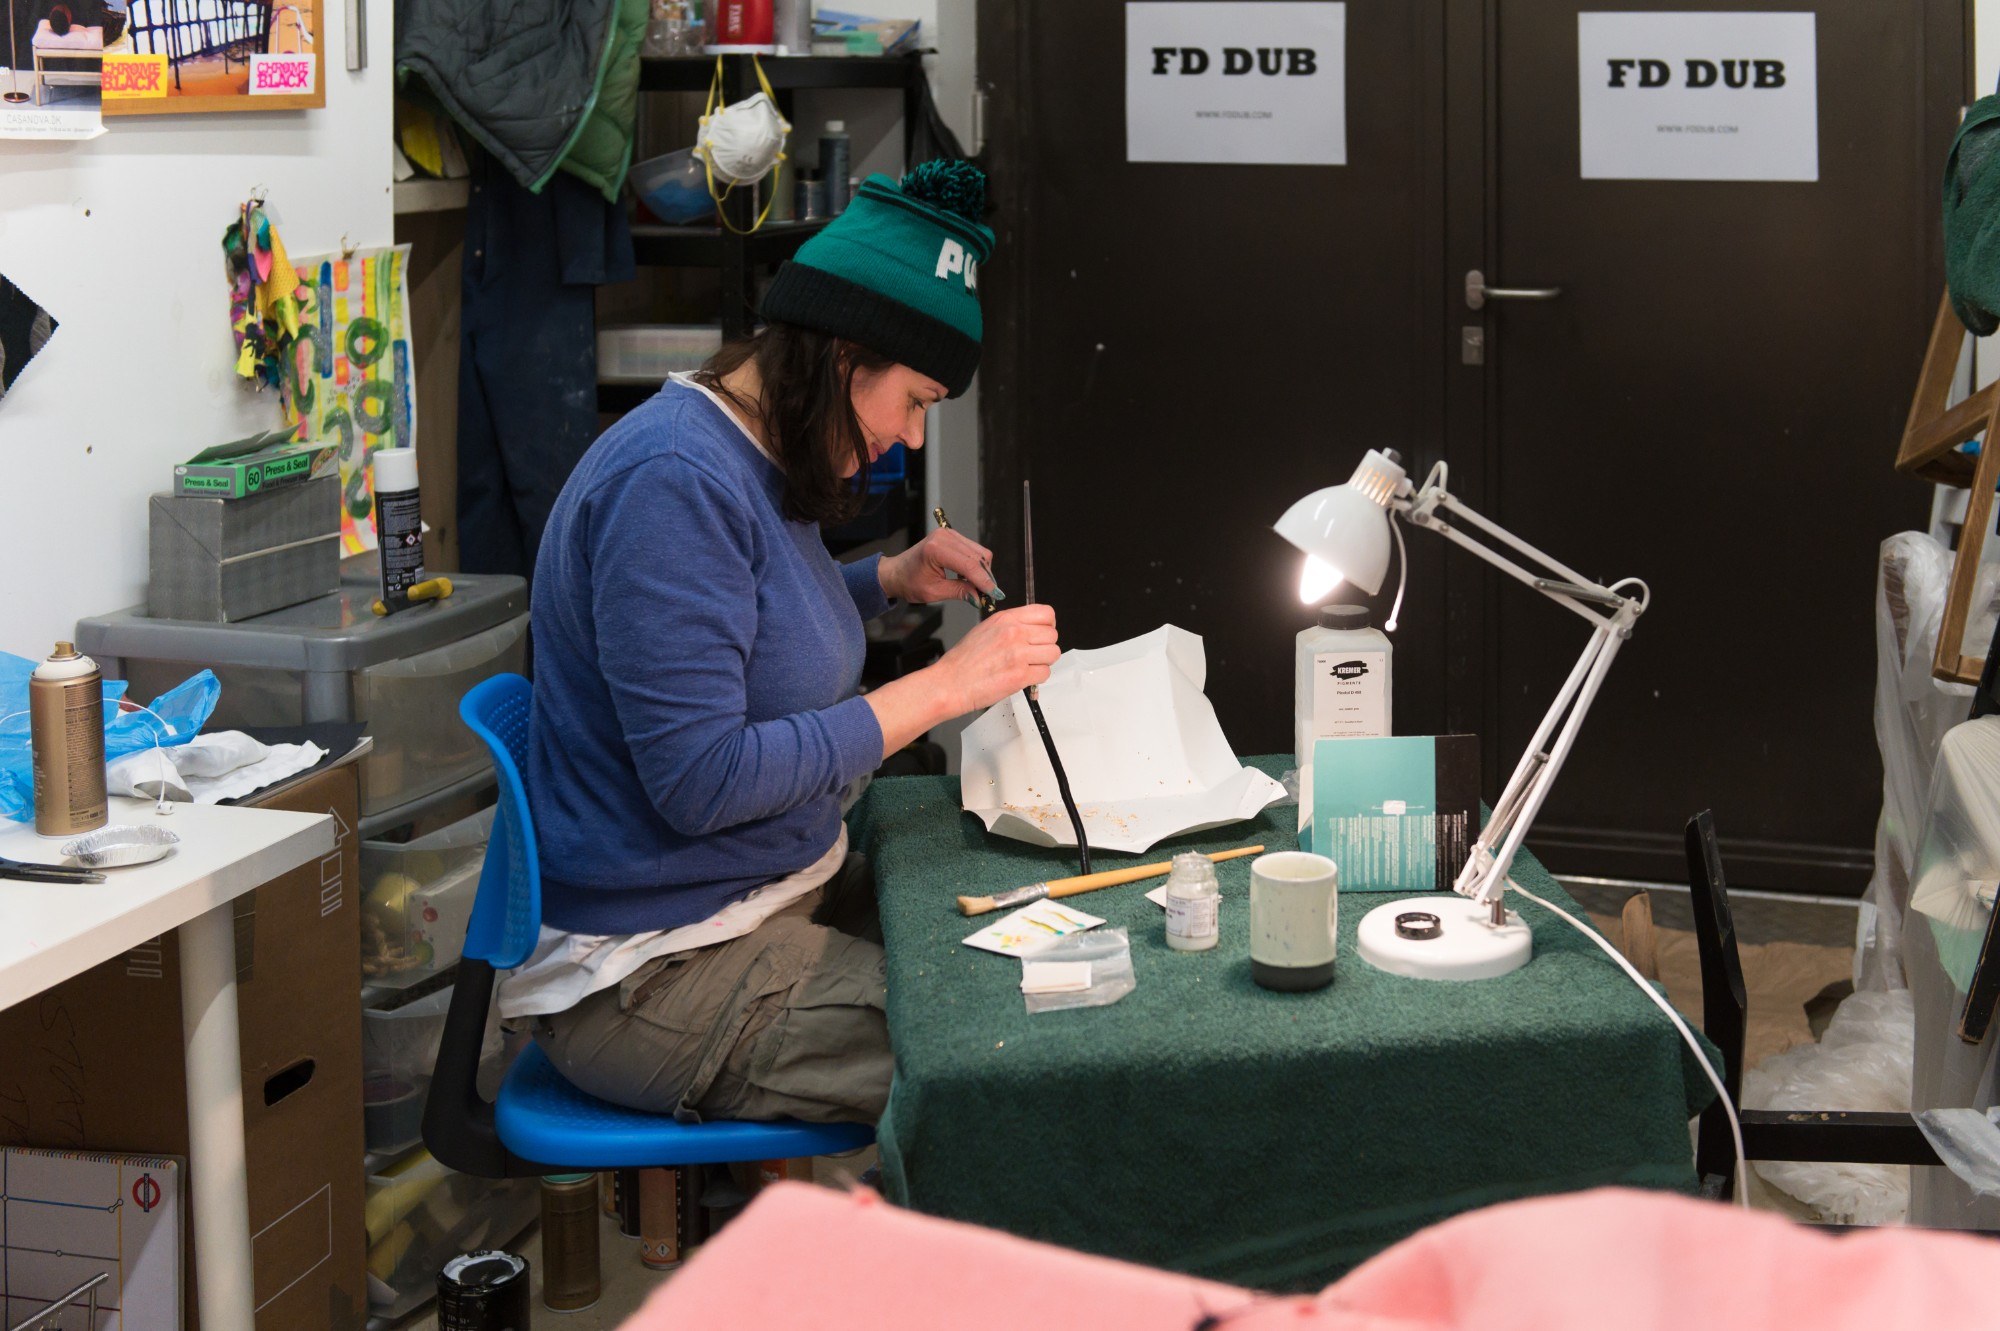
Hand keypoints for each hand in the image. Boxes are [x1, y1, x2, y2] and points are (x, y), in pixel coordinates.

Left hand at [880, 527, 1001, 605]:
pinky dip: (976, 565)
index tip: (995, 594)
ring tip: (977, 588)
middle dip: (986, 577)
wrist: (896, 572)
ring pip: (979, 552)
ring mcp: (949, 534)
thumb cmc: (909, 582)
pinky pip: (973, 549)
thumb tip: (980, 597)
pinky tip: (969, 577)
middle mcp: (944, 537)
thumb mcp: (934, 592)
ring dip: (982, 571)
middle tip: (987, 595)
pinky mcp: (952, 536)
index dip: (984, 581)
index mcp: (936, 549)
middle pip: (979, 556)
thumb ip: (959, 592)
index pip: (969, 565)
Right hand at [932, 605, 1058, 715]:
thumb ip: (1011, 625)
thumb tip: (1032, 629)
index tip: (1042, 634)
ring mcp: (1018, 654)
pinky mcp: (1020, 675)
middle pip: (1052, 635)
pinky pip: (1045, 673)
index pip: (1046, 614)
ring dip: (1043, 662)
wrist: (950, 683)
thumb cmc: (963, 661)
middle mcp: (1014, 633)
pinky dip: (1036, 678)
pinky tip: (1022, 677)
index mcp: (1006, 619)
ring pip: (1053, 654)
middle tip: (1032, 655)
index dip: (1048, 626)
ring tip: (1027, 666)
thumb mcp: (986, 629)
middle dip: (1044, 647)